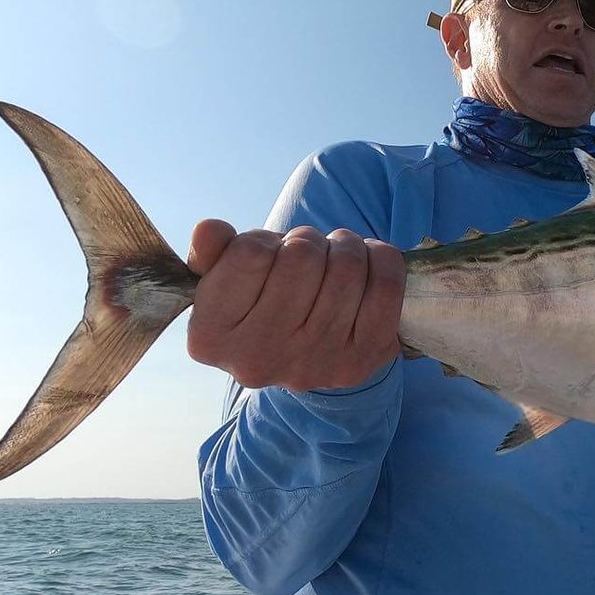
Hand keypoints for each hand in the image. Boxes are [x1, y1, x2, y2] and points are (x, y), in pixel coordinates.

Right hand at [185, 219, 404, 392]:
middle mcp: (258, 359)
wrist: (306, 351)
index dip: (267, 240)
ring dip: (345, 248)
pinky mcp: (362, 361)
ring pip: (346, 267)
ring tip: (335, 259)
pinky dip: (382, 260)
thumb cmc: (263, 301)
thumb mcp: (227, 277)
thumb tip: (209, 230)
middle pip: (302, 257)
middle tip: (308, 254)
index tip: (270, 254)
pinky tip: (367, 266)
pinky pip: (385, 287)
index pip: (251, 253)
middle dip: (309, 241)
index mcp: (211, 336)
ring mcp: (313, 364)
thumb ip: (213, 252)